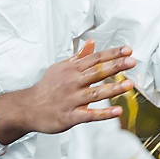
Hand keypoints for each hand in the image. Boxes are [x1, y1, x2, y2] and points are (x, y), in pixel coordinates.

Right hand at [0, 41, 135, 144]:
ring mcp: (71, 99)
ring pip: (95, 93)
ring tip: (130, 85)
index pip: (95, 58)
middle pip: (96, 72)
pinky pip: (89, 115)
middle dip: (115, 66)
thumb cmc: (47, 87)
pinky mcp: (70, 116)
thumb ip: (79, 57)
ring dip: (113, 89)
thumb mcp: (61, 68)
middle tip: (132, 62)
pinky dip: (104, 114)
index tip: (128, 50)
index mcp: (71, 69)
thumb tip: (91, 42)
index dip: (112, 54)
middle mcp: (72, 82)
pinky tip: (118, 111)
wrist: (27, 108)